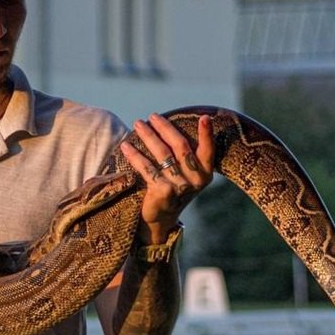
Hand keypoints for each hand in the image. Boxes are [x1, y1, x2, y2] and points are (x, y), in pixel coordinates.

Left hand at [119, 113, 214, 243]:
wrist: (161, 218)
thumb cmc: (173, 188)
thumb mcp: (186, 173)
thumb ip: (185, 154)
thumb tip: (168, 124)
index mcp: (205, 173)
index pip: (208, 150)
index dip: (207, 134)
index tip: (204, 117)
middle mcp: (195, 180)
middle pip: (180, 146)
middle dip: (165, 128)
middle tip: (153, 116)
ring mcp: (180, 187)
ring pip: (162, 154)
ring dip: (148, 136)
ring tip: (138, 123)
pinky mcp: (163, 192)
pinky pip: (147, 168)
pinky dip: (135, 155)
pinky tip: (126, 146)